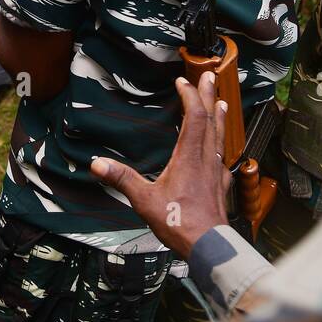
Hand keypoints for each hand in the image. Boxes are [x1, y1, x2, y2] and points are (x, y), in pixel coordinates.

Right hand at [90, 72, 229, 259]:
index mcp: (189, 156)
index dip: (190, 96)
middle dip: (210, 95)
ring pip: (221, 136)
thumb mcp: (144, 200)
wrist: (208, 245)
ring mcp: (217, 171)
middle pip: (211, 119)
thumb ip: (122, 179)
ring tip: (222, 102)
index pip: (194, 116)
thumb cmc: (179, 222)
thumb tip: (97, 164)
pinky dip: (222, 143)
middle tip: (210, 76)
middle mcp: (207, 158)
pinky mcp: (222, 184)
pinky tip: (221, 149)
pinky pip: (224, 156)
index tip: (183, 82)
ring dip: (220, 116)